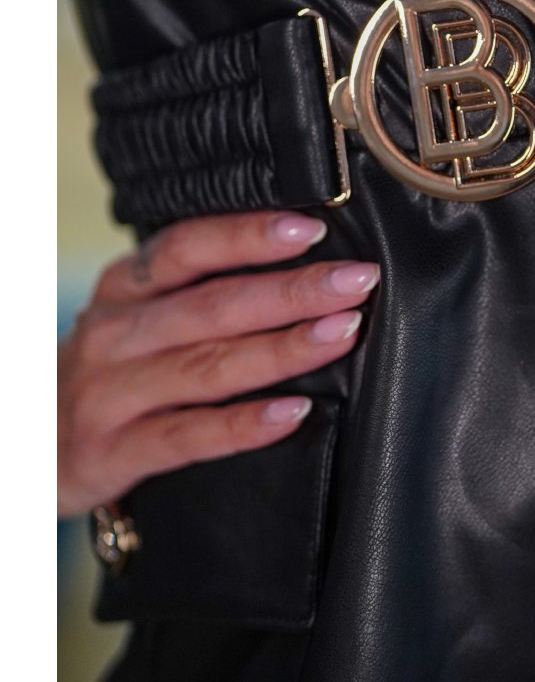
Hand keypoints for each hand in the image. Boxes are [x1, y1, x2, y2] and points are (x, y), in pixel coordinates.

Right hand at [58, 210, 378, 516]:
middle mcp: (115, 334)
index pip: (188, 247)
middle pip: (213, 304)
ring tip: (341, 332)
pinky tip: (293, 413)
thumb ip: (198, 292)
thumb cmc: (110, 374)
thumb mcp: (136, 319)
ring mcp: (110, 394)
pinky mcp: (112, 453)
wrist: (30, 448)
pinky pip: (188, 436)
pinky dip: (244, 425)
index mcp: (125, 289)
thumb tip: (302, 260)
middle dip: (292, 290)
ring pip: (207, 365)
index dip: (249, 235)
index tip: (312, 228)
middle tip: (356, 280)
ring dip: (283, 347)